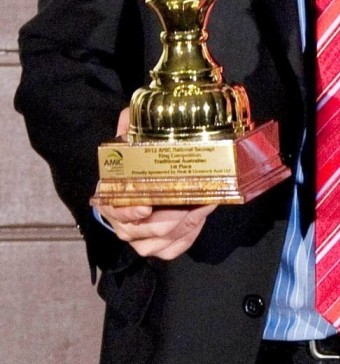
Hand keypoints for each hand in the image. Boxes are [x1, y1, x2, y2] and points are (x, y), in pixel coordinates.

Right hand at [100, 107, 215, 259]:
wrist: (135, 189)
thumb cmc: (134, 167)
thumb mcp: (130, 144)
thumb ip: (129, 128)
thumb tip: (131, 113)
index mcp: (111, 198)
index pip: (115, 210)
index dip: (129, 211)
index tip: (145, 207)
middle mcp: (122, 223)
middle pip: (145, 230)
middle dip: (174, 216)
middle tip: (196, 200)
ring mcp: (139, 238)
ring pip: (160, 242)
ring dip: (185, 227)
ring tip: (204, 207)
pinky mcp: (157, 246)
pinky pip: (172, 250)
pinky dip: (187, 238)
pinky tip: (199, 221)